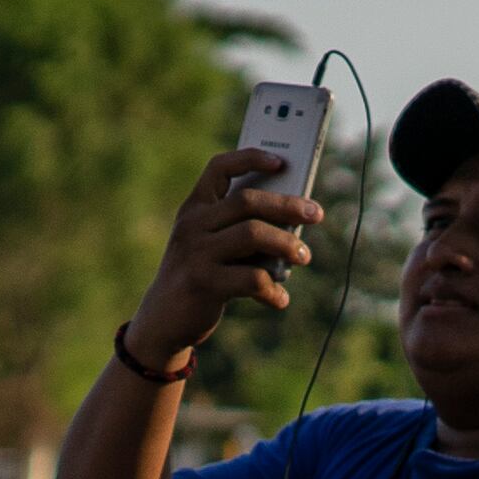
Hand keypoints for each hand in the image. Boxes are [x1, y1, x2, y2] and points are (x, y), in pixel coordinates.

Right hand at [133, 146, 321, 359]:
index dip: (251, 158)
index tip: (282, 162)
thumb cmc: (199, 275)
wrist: (162, 320)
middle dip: (287, 205)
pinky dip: (272, 289)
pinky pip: (251, 278)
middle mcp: (192, 225)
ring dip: (287, 244)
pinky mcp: (203, 283)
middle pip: (247, 201)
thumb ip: (239, 228)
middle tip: (316, 214)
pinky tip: (280, 299)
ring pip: (253, 234)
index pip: (219, 168)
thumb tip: (293, 221)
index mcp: (194, 209)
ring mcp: (195, 253)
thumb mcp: (210, 244)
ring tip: (303, 257)